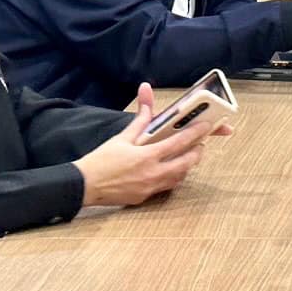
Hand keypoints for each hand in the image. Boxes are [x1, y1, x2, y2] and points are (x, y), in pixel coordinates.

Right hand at [74, 83, 215, 206]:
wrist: (84, 186)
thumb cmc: (101, 160)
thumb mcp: (122, 137)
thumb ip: (140, 119)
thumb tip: (146, 92)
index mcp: (147, 156)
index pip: (179, 143)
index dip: (196, 134)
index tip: (207, 127)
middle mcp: (152, 174)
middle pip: (186, 163)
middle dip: (197, 153)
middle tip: (200, 144)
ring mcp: (150, 188)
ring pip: (179, 177)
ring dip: (186, 167)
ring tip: (187, 156)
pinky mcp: (144, 198)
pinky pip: (166, 187)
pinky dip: (173, 178)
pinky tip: (170, 171)